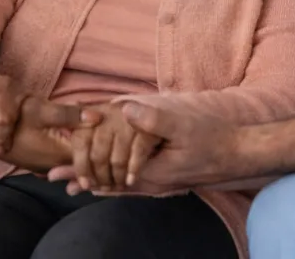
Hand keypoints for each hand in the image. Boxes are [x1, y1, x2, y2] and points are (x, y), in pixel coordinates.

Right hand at [2, 96, 98, 172]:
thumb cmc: (12, 119)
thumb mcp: (41, 110)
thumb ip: (70, 114)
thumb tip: (99, 116)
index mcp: (60, 154)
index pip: (94, 152)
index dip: (104, 137)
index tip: (111, 120)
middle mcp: (56, 165)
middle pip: (86, 157)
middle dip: (96, 140)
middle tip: (105, 120)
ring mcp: (47, 166)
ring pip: (75, 158)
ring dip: (85, 143)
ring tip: (94, 124)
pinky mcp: (41, 163)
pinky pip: (64, 158)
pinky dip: (73, 146)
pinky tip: (76, 131)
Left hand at [50, 103, 239, 190]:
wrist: (239, 152)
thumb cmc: (214, 136)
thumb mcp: (184, 124)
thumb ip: (155, 119)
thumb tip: (126, 109)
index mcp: (151, 170)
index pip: (107, 173)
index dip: (83, 167)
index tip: (58, 167)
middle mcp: (152, 181)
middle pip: (109, 182)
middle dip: (83, 177)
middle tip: (55, 177)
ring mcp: (159, 180)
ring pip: (119, 184)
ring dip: (97, 180)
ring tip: (72, 184)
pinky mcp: (165, 174)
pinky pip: (134, 181)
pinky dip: (116, 180)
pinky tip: (108, 178)